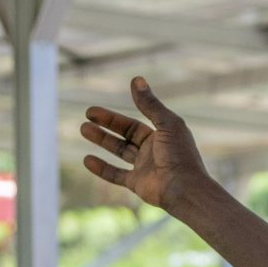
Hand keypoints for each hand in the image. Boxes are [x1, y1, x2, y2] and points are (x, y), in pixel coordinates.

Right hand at [79, 76, 210, 213]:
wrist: (184, 187)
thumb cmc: (179, 154)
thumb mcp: (166, 123)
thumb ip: (150, 104)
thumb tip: (136, 79)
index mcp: (162, 135)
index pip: (133, 123)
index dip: (114, 117)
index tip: (95, 109)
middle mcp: (153, 150)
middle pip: (125, 135)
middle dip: (106, 125)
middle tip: (86, 117)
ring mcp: (144, 167)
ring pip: (119, 151)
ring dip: (102, 141)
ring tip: (83, 129)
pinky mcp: (138, 183)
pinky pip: (116, 174)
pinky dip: (101, 168)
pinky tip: (87, 159)